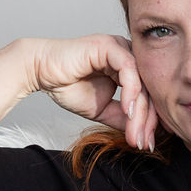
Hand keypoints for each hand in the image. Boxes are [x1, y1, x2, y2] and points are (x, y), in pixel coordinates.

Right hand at [30, 34, 158, 150]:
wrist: (41, 73)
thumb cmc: (67, 86)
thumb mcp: (101, 110)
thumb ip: (122, 119)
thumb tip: (143, 134)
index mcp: (128, 69)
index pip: (147, 97)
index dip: (149, 122)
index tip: (147, 144)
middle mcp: (128, 57)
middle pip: (148, 91)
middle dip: (147, 121)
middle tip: (144, 143)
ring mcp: (120, 49)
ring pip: (141, 83)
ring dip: (139, 112)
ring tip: (136, 133)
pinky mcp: (110, 46)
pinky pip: (128, 69)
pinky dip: (130, 92)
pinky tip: (127, 111)